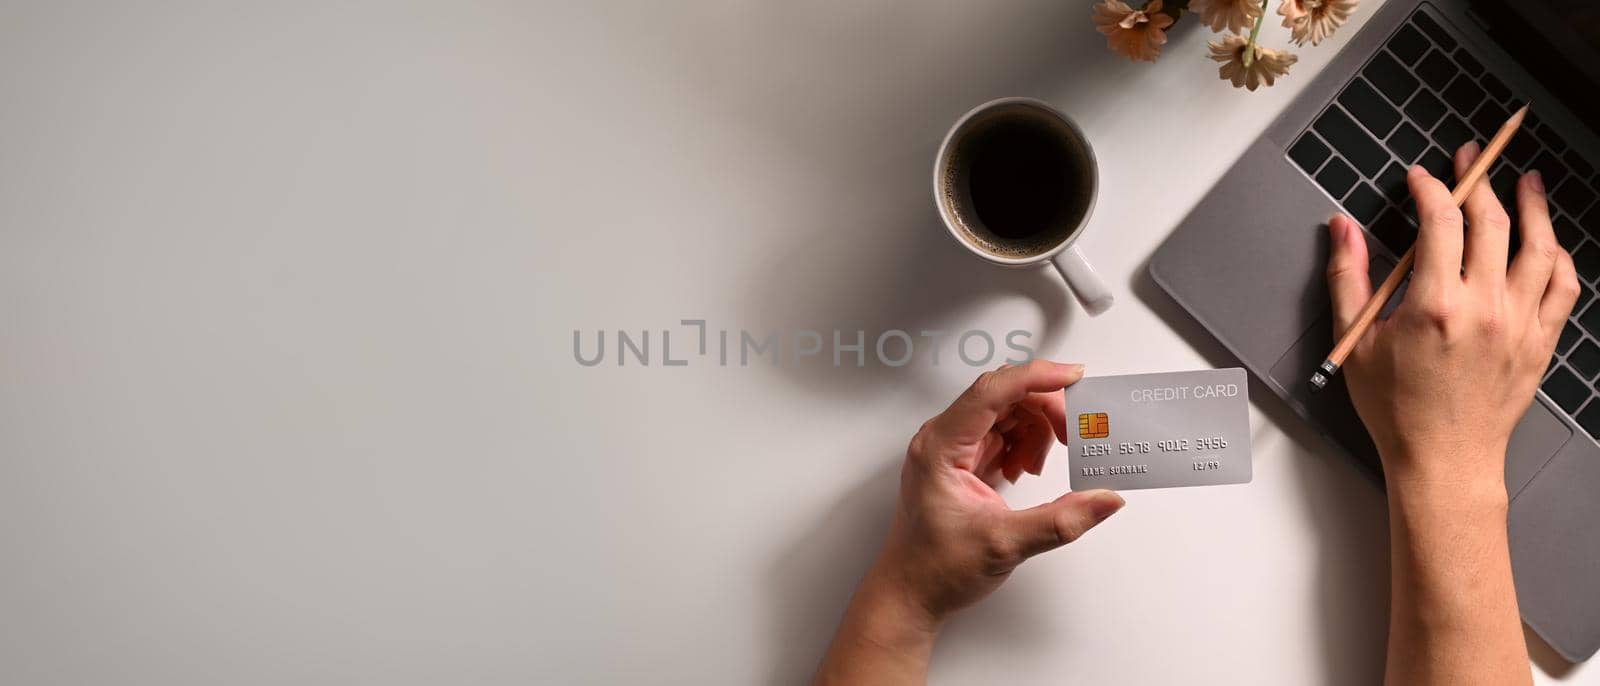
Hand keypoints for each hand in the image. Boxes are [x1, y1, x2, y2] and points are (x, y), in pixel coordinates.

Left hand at [871, 360, 1124, 623]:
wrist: (910, 593)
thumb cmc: (934, 568)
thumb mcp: (1003, 545)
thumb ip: (1060, 521)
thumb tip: (1104, 499)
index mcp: (940, 447)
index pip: (992, 391)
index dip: (1036, 377)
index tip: (1074, 377)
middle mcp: (943, 439)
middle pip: (1005, 395)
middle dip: (1046, 409)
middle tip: (1074, 435)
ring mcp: (953, 449)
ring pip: (1007, 412)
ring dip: (1035, 430)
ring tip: (1036, 468)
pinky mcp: (964, 461)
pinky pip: (1003, 432)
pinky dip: (1025, 444)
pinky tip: (1025, 471)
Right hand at [1326, 142, 1578, 485]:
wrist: (1443, 461)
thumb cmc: (1396, 409)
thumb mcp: (1356, 340)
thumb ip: (1349, 277)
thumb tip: (1340, 228)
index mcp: (1435, 304)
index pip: (1440, 221)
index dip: (1430, 187)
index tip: (1420, 177)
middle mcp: (1484, 308)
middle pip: (1491, 223)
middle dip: (1478, 181)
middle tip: (1470, 160)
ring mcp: (1519, 324)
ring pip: (1539, 248)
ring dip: (1533, 207)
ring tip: (1525, 181)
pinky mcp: (1539, 342)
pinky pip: (1562, 287)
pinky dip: (1558, 257)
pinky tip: (1549, 241)